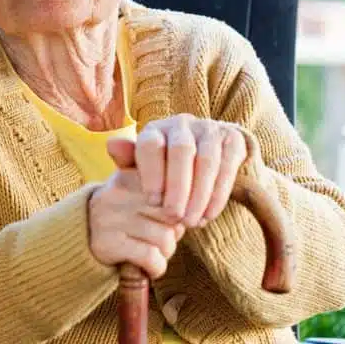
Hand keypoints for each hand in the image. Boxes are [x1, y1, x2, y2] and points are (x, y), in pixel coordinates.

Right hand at [89, 141, 185, 278]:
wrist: (82, 232)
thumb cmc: (124, 209)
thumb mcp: (136, 185)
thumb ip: (164, 178)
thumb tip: (199, 192)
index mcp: (128, 175)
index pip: (173, 189)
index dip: (181, 208)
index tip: (174, 215)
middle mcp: (117, 194)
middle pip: (173, 215)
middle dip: (175, 229)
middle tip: (163, 231)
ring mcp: (111, 219)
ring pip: (166, 239)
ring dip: (166, 250)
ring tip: (153, 247)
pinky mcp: (109, 244)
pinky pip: (152, 259)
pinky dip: (156, 266)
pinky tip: (147, 263)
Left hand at [130, 115, 249, 228]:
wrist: (203, 157)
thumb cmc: (164, 167)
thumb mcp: (143, 166)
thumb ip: (128, 160)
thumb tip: (111, 144)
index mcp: (156, 128)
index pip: (151, 144)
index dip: (152, 173)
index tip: (152, 201)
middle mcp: (182, 123)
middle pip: (181, 151)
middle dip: (178, 187)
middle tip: (173, 217)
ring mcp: (209, 129)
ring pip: (207, 160)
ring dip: (200, 194)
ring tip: (191, 222)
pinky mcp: (232, 140)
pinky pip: (228, 166)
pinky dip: (218, 194)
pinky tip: (209, 215)